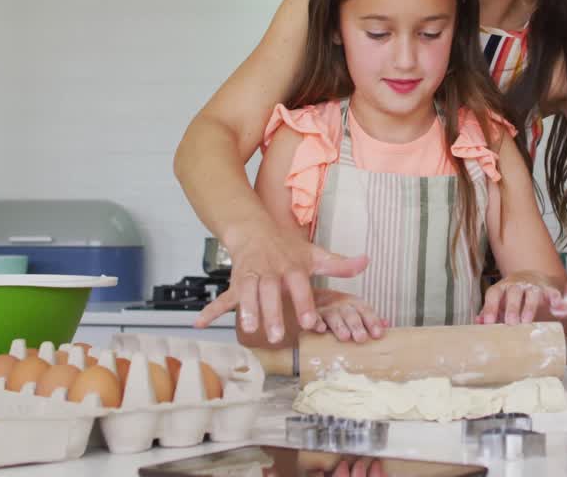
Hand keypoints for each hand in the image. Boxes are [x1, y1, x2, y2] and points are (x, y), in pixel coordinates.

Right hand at [193, 226, 368, 342]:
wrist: (254, 231)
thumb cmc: (287, 249)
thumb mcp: (315, 254)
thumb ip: (340, 264)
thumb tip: (367, 262)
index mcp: (291, 267)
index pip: (299, 285)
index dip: (304, 303)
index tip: (311, 322)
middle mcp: (270, 271)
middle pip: (271, 292)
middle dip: (273, 313)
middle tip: (278, 336)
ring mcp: (250, 276)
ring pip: (246, 293)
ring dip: (246, 310)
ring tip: (248, 329)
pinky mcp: (235, 282)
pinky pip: (222, 297)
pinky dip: (210, 311)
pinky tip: (200, 324)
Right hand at [308, 289, 388, 342]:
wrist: (308, 296)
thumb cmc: (337, 308)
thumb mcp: (354, 310)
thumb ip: (369, 318)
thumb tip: (386, 324)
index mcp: (353, 303)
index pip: (365, 311)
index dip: (372, 322)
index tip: (378, 334)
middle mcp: (340, 304)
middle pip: (350, 314)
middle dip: (356, 325)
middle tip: (361, 338)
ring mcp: (325, 308)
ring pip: (333, 316)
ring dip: (340, 326)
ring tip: (345, 337)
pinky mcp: (310, 313)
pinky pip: (313, 317)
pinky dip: (316, 322)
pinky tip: (320, 329)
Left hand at [476, 271, 563, 325]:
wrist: (532, 279)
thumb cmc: (510, 297)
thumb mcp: (498, 303)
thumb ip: (489, 312)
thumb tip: (478, 322)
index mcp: (502, 288)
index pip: (494, 294)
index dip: (490, 307)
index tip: (489, 323)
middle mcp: (517, 285)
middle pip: (513, 292)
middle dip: (512, 308)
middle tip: (511, 323)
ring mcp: (533, 286)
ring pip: (532, 293)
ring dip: (530, 306)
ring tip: (527, 321)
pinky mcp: (548, 290)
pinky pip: (553, 293)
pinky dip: (555, 299)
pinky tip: (556, 307)